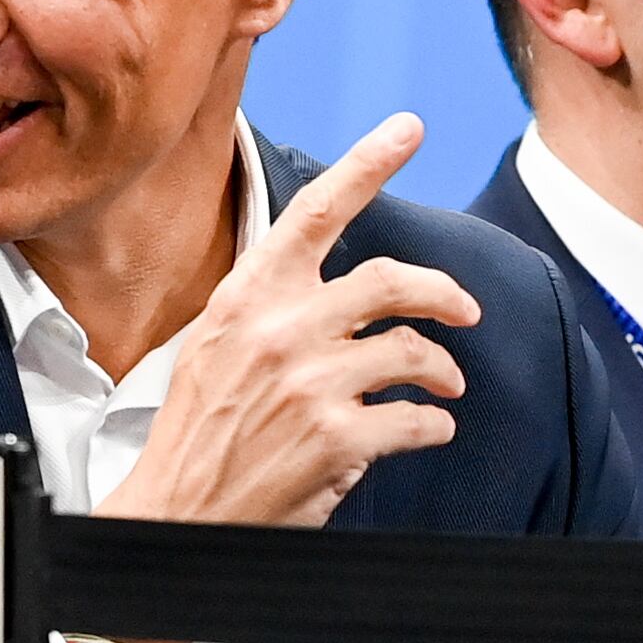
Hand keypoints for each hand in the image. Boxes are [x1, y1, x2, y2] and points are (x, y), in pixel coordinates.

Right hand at [98, 113, 478, 531]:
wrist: (176, 515)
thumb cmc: (199, 431)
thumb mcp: (216, 346)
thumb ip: (273, 309)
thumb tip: (344, 295)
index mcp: (246, 297)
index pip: (313, 212)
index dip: (365, 163)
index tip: (407, 127)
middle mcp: (279, 330)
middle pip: (390, 280)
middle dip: (443, 291)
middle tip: (466, 309)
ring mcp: (310, 385)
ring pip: (413, 352)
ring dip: (443, 369)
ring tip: (446, 385)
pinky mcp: (337, 440)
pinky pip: (417, 420)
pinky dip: (434, 426)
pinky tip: (427, 431)